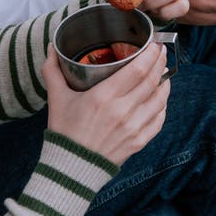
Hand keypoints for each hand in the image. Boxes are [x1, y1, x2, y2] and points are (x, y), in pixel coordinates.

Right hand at [42, 42, 169, 165]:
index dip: (150, 55)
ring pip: (159, 99)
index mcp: (103, 97)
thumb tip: (51, 47)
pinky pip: (158, 120)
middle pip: (152, 80)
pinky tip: (160, 97)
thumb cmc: (64, 132)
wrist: (69, 170)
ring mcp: (133, 128)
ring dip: (165, 82)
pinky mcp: (139, 142)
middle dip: (160, 62)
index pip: (137, 70)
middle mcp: (122, 111)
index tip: (155, 45)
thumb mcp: (56, 99)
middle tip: (161, 51)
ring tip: (163, 71)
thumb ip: (53, 71)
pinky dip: (163, 106)